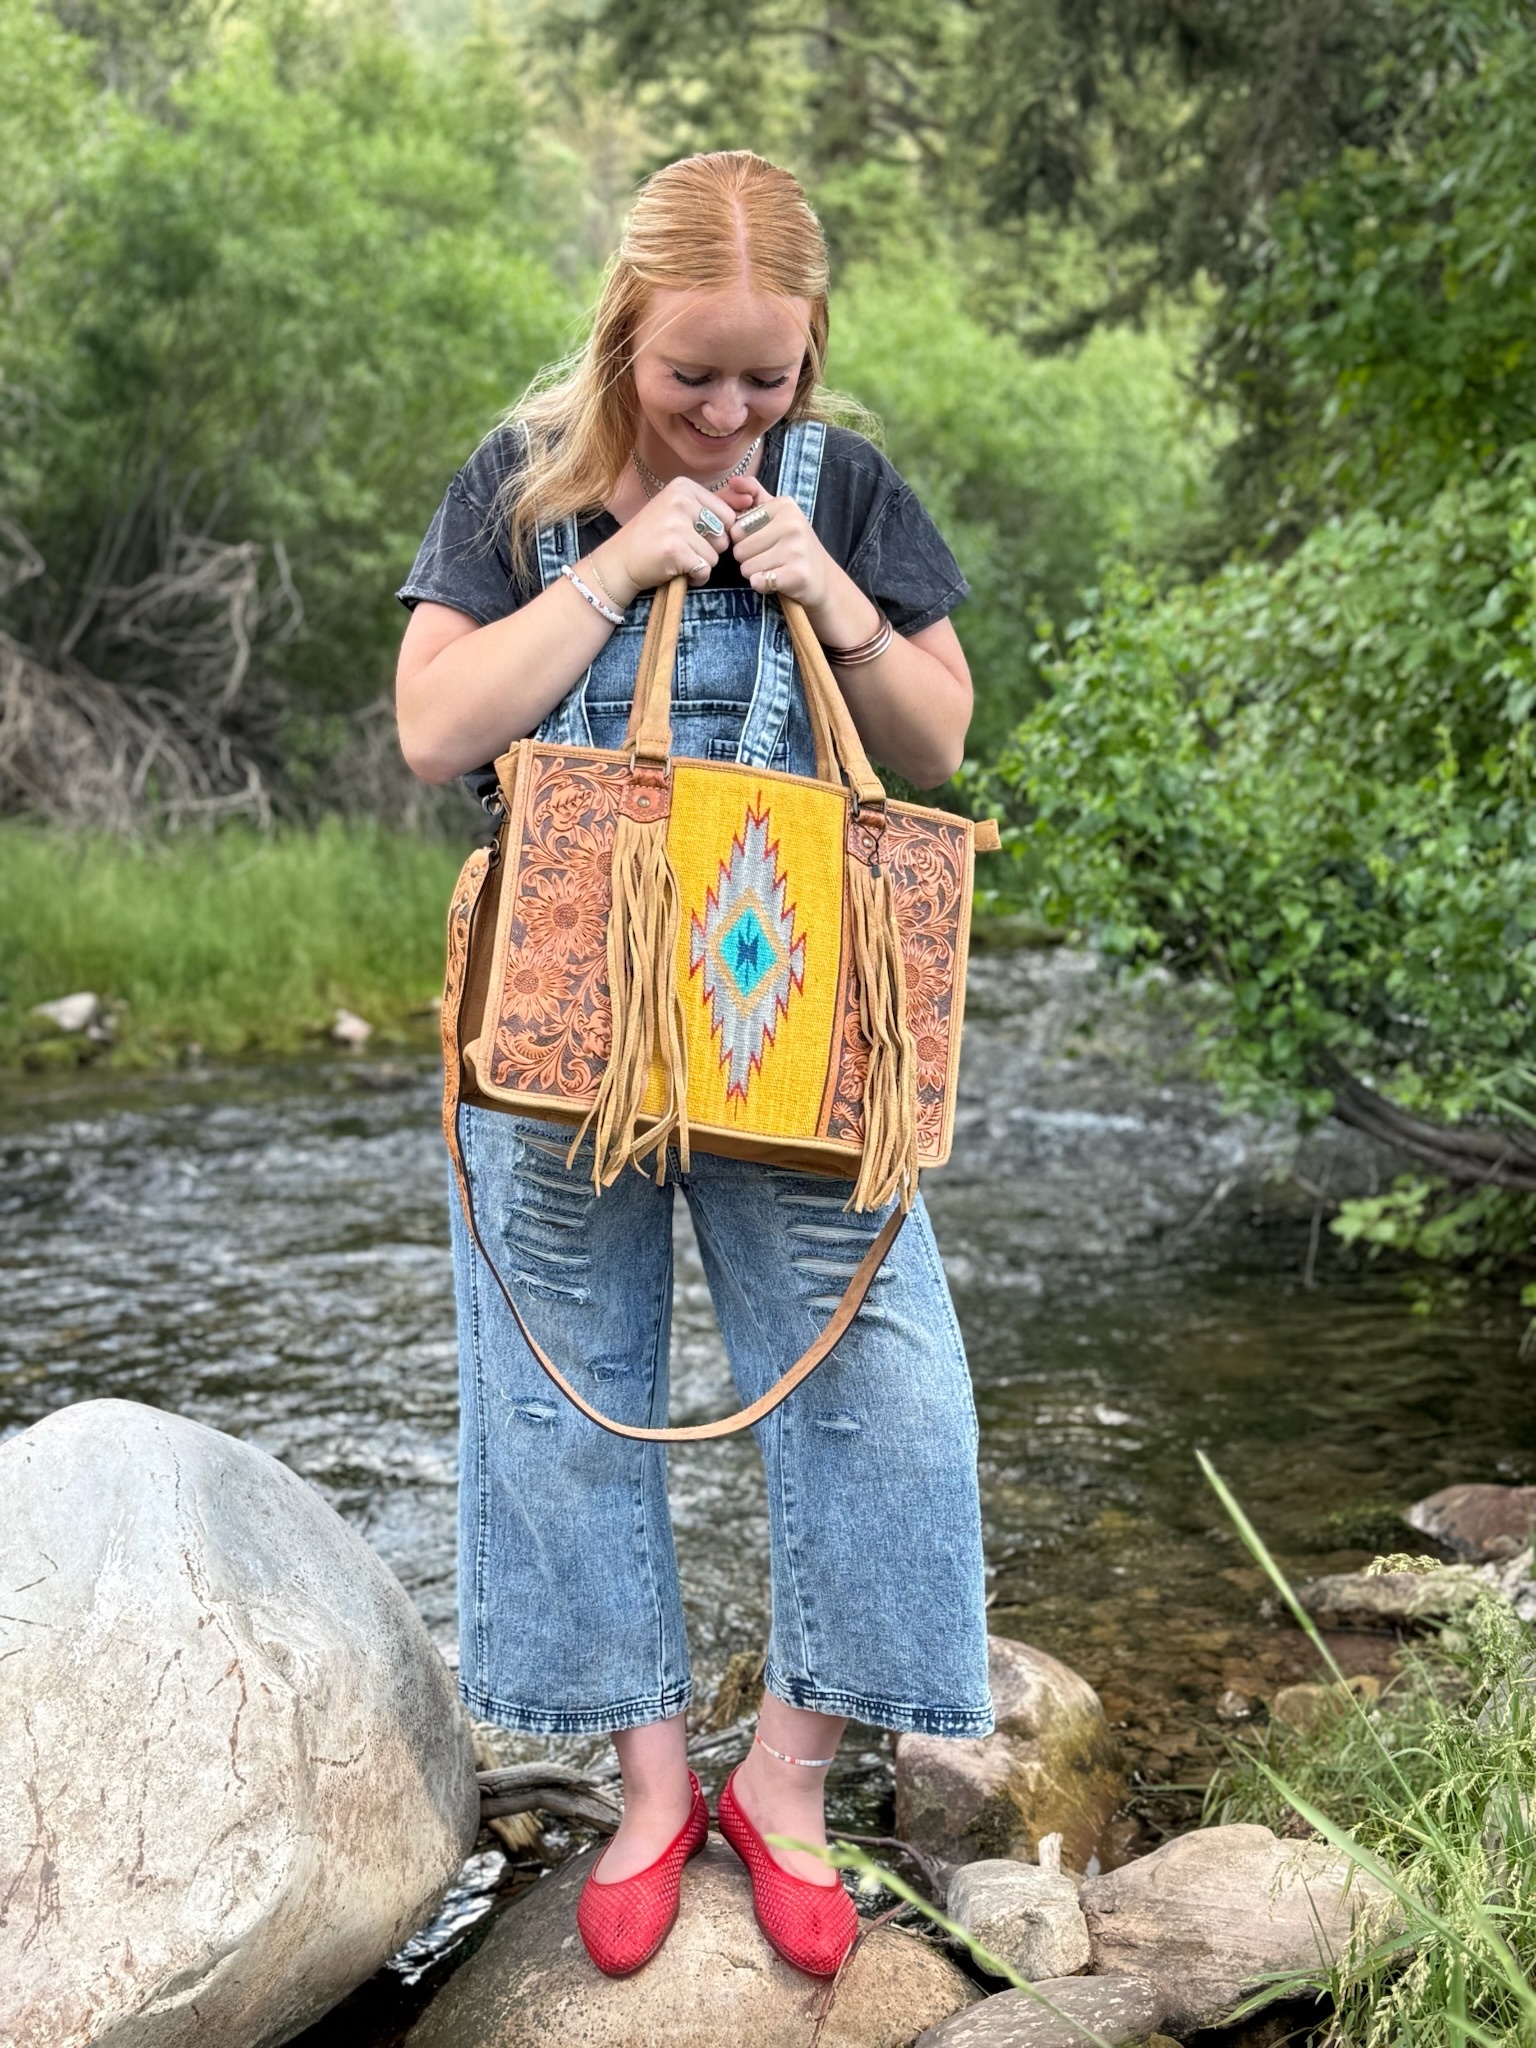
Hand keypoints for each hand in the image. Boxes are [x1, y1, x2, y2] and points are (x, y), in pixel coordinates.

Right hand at [594, 478, 733, 599]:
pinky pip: (704, 569)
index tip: (692, 535)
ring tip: (678, 559)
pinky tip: (678, 571)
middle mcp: (680, 500)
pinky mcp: (674, 549)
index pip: (726, 514)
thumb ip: (713, 506)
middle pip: (723, 534)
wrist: (619, 561)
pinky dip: (696, 577)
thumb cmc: (652, 537)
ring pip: (715, 555)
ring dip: (701, 565)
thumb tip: (750, 499)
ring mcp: (676, 524)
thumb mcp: (680, 511)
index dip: (716, 534)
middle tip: (683, 549)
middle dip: (710, 549)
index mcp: (684, 486)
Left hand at [725, 478, 832, 606]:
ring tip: (774, 568)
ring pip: (746, 568)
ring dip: (754, 573)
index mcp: (784, 506)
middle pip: (739, 549)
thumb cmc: (792, 545)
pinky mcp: (797, 574)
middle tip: (769, 558)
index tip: (763, 541)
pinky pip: (758, 582)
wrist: (822, 577)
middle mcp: (792, 524)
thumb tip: (733, 480)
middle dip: (748, 558)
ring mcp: (796, 549)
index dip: (743, 540)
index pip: (736, 528)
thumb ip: (754, 495)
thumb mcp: (777, 514)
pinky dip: (762, 586)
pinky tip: (776, 581)